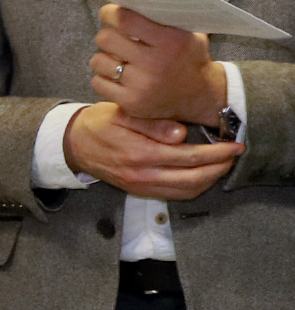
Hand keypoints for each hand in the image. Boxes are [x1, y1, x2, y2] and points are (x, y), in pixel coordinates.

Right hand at [62, 100, 241, 201]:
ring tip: (222, 165)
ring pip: (185, 191)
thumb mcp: (123, 114)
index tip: (235, 145)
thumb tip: (181, 134)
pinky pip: (173, 195)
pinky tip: (201, 175)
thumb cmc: (99, 123)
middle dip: (219, 168)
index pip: (189, 157)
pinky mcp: (138, 190)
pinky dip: (193, 188)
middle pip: (193, 178)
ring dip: (209, 180)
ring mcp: (140, 185)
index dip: (217, 152)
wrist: (73, 144)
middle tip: (234, 155)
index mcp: (140, 153)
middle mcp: (141, 174)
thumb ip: (152, 124)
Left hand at [90, 5, 224, 128]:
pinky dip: (104, 77)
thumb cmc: (189, 58)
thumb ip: (163, 18)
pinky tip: (119, 76)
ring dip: (104, 57)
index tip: (109, 13)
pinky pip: (98, 82)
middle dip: (107, 35)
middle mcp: (155, 63)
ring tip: (119, 58)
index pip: (126, 19)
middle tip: (114, 36)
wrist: (201, 97)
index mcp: (170, 41)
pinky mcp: (130, 103)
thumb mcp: (189, 33)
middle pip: (105, 38)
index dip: (111, 13)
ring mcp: (141, 85)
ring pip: (97, 60)